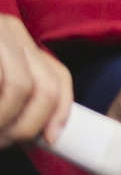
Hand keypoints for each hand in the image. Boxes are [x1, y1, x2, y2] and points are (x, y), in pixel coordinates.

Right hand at [0, 14, 72, 146]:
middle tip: (7, 142)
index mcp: (18, 40)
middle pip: (45, 84)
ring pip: (22, 86)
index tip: (52, 139)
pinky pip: (4, 83)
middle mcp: (10, 32)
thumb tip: (42, 133)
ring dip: (8, 121)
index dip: (61, 111)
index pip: (57, 76)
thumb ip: (11, 92)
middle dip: (32, 123)